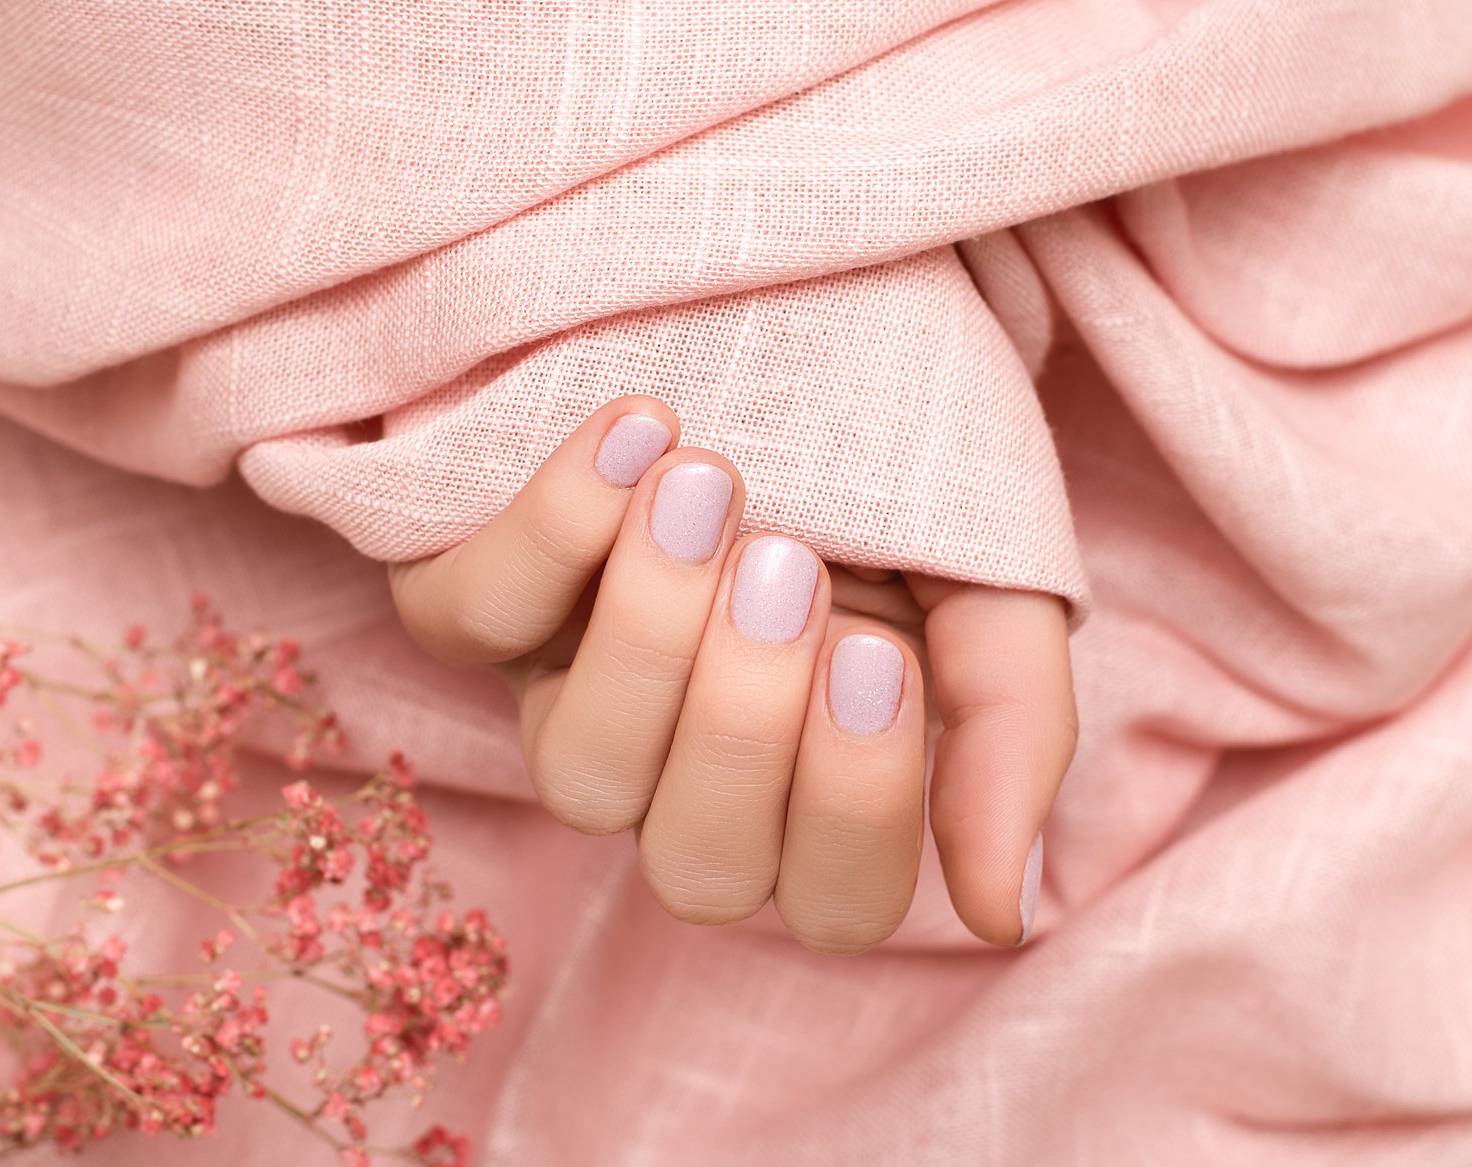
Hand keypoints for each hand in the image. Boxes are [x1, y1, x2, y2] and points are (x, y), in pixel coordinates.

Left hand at [389, 399, 1075, 950]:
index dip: (854, 809)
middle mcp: (679, 766)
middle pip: (697, 872)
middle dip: (743, 726)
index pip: (833, 902)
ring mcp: (564, 691)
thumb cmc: (892, 453)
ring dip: (651, 638)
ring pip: (579, 779)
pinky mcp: (464, 602)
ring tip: (711, 489)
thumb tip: (1007, 909)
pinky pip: (470, 621)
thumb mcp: (987, 575)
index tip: (879, 653)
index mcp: (811, 780)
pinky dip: (553, 530)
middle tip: (787, 566)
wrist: (793, 293)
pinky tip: (643, 428)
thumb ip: (1010, 728)